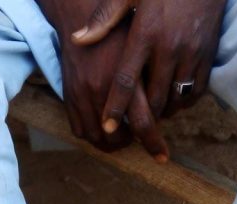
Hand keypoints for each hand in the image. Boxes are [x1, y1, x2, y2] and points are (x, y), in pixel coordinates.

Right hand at [36, 0, 168, 158]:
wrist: (80, 13)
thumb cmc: (119, 29)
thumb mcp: (142, 48)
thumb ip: (152, 77)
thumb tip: (168, 107)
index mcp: (125, 78)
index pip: (143, 123)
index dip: (154, 144)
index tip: (163, 157)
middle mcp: (101, 90)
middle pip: (117, 138)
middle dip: (131, 144)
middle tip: (140, 139)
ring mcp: (81, 95)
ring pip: (97, 137)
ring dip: (110, 143)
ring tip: (122, 137)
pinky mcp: (68, 96)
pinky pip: (79, 129)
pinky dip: (92, 136)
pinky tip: (103, 129)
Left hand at [72, 0, 226, 124]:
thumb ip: (104, 18)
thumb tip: (78, 40)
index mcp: (145, 34)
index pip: (126, 80)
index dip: (116, 107)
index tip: (107, 127)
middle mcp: (169, 48)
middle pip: (154, 98)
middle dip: (143, 116)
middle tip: (132, 124)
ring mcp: (192, 54)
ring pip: (176, 100)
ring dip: (164, 111)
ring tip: (154, 113)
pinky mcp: (208, 56)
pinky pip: (197, 92)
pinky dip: (184, 102)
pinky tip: (174, 100)